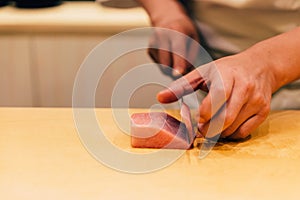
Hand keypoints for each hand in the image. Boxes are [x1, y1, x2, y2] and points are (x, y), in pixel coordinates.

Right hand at [148, 15, 199, 78]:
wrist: (166, 17)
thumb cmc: (184, 29)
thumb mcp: (194, 38)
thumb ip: (191, 56)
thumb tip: (184, 73)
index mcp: (177, 30)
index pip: (177, 50)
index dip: (178, 63)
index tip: (178, 74)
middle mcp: (162, 35)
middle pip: (166, 62)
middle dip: (175, 71)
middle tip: (183, 71)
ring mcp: (153, 42)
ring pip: (163, 66)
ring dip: (172, 67)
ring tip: (176, 55)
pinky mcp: (149, 49)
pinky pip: (159, 64)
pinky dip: (166, 63)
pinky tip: (168, 52)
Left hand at [157, 50, 275, 139]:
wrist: (260, 66)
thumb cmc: (227, 69)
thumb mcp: (203, 72)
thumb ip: (181, 85)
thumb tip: (160, 98)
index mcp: (227, 75)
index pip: (217, 97)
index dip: (205, 113)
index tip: (197, 119)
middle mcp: (245, 87)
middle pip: (225, 118)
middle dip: (209, 129)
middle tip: (201, 130)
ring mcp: (256, 100)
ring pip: (234, 127)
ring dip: (218, 133)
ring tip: (211, 127)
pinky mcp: (264, 110)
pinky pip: (245, 132)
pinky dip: (231, 134)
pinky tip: (224, 128)